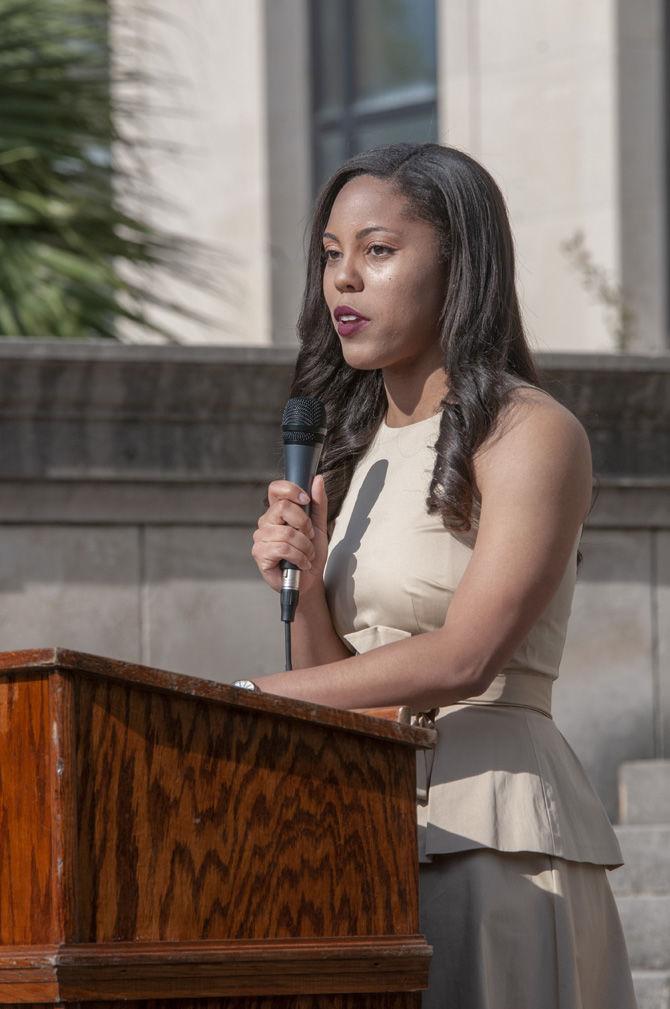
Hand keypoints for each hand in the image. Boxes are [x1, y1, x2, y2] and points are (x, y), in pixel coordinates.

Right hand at [252, 475, 328, 593]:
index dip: (291, 490)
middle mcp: (266, 522)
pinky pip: (283, 548)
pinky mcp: (260, 553)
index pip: (275, 489)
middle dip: (304, 524)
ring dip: (305, 546)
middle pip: (283, 508)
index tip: (306, 500)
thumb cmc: (311, 553)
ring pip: (287, 532)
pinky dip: (299, 557)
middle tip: (310, 537)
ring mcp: (261, 538)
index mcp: (277, 511)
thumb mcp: (319, 526)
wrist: (310, 580)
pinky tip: (302, 563)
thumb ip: (318, 503)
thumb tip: (317, 479)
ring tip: (307, 554)